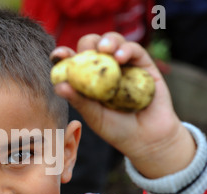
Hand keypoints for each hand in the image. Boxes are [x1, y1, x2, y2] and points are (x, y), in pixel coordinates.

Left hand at [51, 32, 195, 178]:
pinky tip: (121, 58)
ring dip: (107, 41)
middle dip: (87, 44)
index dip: (64, 55)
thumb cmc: (116, 129)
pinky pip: (134, 50)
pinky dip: (126, 49)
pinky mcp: (143, 64)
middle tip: (85, 51)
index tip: (58, 55)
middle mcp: (103, 69)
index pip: (72, 62)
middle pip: (91, 45)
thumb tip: (58, 86)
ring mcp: (123, 64)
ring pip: (112, 41)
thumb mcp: (94, 116)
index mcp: (86, 80)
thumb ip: (79, 100)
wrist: (147, 138)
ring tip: (105, 49)